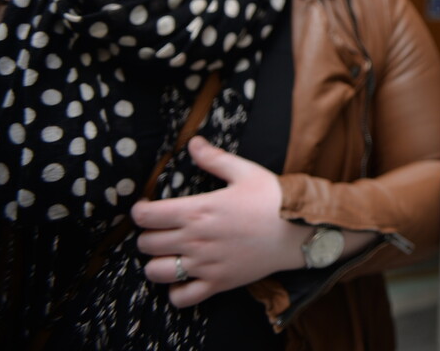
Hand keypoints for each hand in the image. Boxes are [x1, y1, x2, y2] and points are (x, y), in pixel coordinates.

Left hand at [132, 136, 308, 307]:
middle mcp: (195, 239)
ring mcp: (205, 265)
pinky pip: (181, 298)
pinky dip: (176, 291)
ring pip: (156, 271)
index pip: (146, 216)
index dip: (140, 211)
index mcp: (198, 210)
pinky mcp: (218, 283)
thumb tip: (193, 142)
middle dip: (148, 235)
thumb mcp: (246, 172)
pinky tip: (185, 278)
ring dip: (157, 262)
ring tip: (169, 254)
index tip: (146, 208)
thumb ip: (214, 159)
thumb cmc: (273, 199)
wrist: (300, 230)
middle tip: (161, 230)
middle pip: (146, 244)